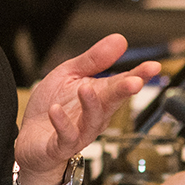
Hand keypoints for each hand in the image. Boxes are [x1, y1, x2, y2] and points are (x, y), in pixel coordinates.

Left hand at [14, 36, 157, 184]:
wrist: (30, 139)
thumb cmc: (53, 106)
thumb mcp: (70, 74)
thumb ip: (94, 59)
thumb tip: (120, 39)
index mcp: (99, 95)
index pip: (122, 83)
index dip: (139, 75)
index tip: (153, 67)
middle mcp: (94, 115)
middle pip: (113, 102)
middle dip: (124, 91)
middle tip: (135, 82)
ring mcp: (80, 131)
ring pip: (92, 121)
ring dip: (91, 105)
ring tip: (85, 88)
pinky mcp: (61, 145)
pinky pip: (66, 136)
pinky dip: (62, 123)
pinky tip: (55, 110)